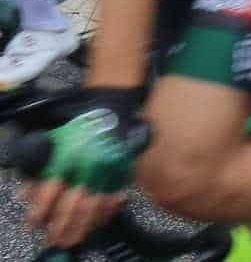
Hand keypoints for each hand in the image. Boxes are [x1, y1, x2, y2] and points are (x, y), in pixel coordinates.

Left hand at [21, 87, 144, 248]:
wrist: (108, 109)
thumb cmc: (75, 127)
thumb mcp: (49, 142)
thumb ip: (36, 168)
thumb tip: (25, 196)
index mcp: (70, 153)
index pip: (52, 187)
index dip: (40, 208)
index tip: (32, 223)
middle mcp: (91, 162)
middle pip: (76, 202)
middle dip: (62, 225)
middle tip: (52, 241)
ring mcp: (110, 168)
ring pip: (96, 205)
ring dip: (83, 226)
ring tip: (72, 240)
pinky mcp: (124, 171)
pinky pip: (114, 197)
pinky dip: (105, 214)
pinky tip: (96, 224)